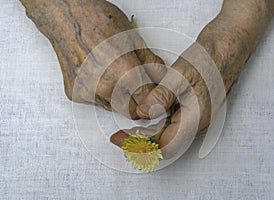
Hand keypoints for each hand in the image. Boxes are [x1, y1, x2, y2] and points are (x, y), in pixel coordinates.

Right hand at [20, 0, 165, 118]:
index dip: (152, 98)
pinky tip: (100, 75)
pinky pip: (97, 102)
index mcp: (124, 73)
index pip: (147, 101)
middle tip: (137, 88)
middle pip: (131, 112)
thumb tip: (161, 76)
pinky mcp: (76, 94)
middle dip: (137, 102)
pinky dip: (103, 94)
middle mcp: (105, 87)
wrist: (66, 17)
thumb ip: (150, 63)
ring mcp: (88, 92)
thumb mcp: (133, 38)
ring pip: (114, 109)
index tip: (152, 95)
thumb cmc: (97, 21)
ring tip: (116, 76)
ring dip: (120, 99)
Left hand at [111, 0, 273, 157]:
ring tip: (129, 128)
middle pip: (165, 143)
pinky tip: (146, 115)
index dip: (140, 146)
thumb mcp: (180, 77)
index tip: (121, 139)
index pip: (164, 146)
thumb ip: (160, 99)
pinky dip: (156, 123)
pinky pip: (173, 123)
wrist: (228, 46)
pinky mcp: (195, 109)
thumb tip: (142, 114)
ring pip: (168, 134)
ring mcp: (197, 117)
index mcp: (196, 120)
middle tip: (120, 135)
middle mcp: (198, 124)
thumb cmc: (210, 60)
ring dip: (148, 133)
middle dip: (141, 141)